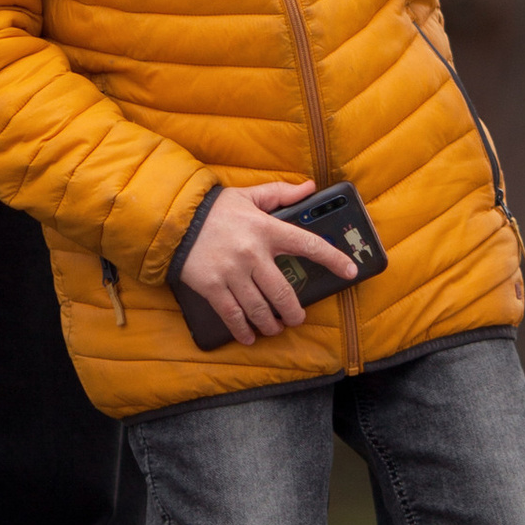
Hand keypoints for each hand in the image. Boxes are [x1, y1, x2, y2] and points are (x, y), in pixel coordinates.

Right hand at [182, 181, 361, 345]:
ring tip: (274, 328)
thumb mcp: (248, 195)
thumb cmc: (215, 209)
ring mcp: (232, 272)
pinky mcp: (212, 287)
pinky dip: (244, 330)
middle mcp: (252, 252)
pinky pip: (233, 315)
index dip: (333, 258)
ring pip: (260, 308)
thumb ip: (280, 193)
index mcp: (266, 228)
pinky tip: (250, 336)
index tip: (350, 271)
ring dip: (271, 323)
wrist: (174, 220)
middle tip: (297, 318)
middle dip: (294, 311)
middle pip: (283, 292)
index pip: (308, 244)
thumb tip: (309, 188)